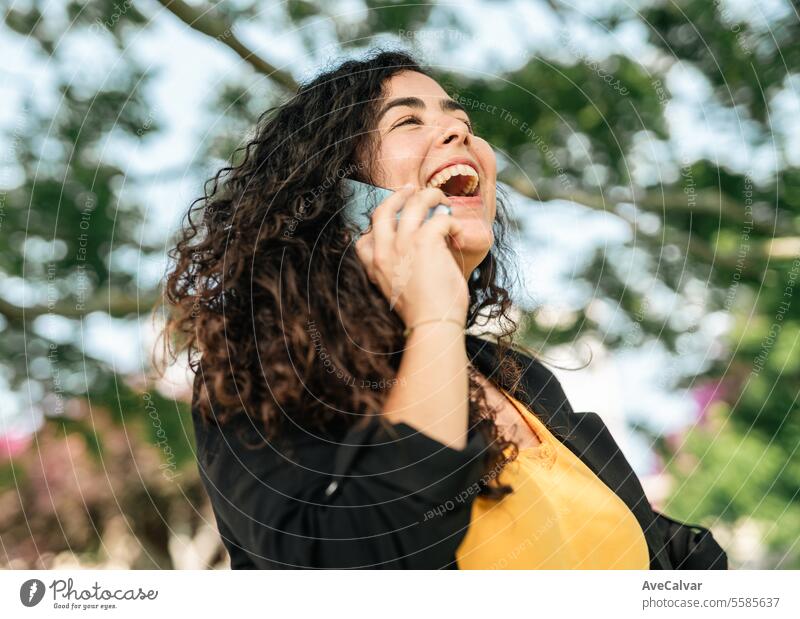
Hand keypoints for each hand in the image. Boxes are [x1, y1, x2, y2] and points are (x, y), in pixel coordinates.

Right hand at [354, 186, 468, 329]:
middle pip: (383, 209)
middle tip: (412, 190)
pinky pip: (441, 218)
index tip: (394, 222)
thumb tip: (420, 249)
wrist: (431, 325)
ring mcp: (403, 244)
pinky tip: (458, 236)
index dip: (380, 225)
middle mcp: (384, 251)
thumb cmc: (421, 314)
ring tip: (443, 200)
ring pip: (414, 202)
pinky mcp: (425, 241)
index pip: (365, 237)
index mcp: (373, 265)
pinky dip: (453, 223)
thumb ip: (398, 268)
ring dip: (431, 196)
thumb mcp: (395, 290)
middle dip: (398, 196)